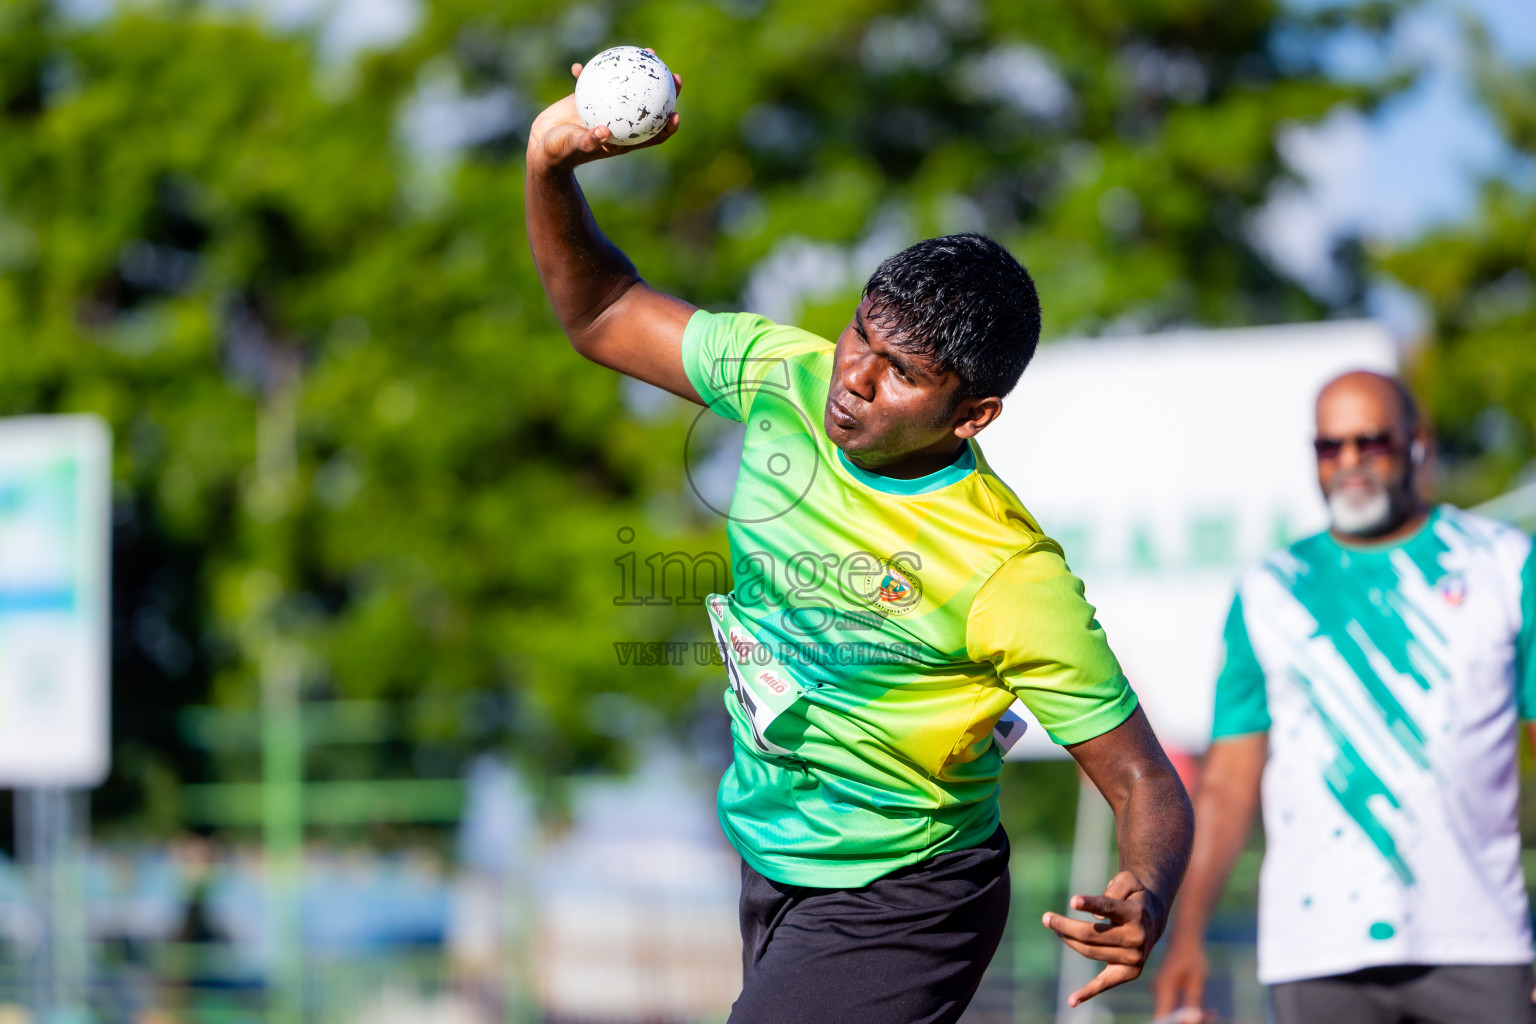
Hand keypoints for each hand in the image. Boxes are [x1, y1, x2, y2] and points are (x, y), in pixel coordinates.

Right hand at [526, 52, 682, 174]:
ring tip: (648, 51)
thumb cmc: (560, 152)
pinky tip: (581, 65)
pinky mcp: (589, 95)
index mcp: (622, 139)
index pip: (653, 134)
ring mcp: (606, 106)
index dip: (668, 126)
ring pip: (630, 86)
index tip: (676, 113)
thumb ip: (588, 141)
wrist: (542, 145)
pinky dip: (591, 70)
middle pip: (649, 105)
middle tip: (673, 74)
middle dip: (665, 91)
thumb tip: (603, 131)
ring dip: (641, 69)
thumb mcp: (573, 146)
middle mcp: (619, 121)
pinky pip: (596, 79)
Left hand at [1042, 870, 1164, 1007]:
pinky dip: (1088, 993)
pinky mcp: (1130, 972)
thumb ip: (1113, 889)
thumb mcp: (1128, 880)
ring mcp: (1135, 958)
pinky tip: (1072, 1000)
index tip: (1072, 901)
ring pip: (1091, 952)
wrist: (1154, 917)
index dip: (1091, 904)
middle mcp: (1137, 937)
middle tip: (1046, 918)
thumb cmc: (1133, 895)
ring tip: (1055, 928)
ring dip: (1068, 941)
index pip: (1109, 908)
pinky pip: (1106, 984)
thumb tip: (1094, 918)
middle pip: (1092, 934)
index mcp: (1136, 913)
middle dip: (1065, 926)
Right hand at [1151, 933, 1214, 1022]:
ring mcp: (1161, 992)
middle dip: (1189, 1022)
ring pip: (1174, 1014)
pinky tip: (1208, 1011)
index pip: (1162, 1018)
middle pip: (1169, 1018)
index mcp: (1163, 988)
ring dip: (1193, 1018)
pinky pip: (1176, 1008)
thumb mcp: (1197, 980)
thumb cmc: (1192, 956)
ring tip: (1212, 1014)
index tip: (1193, 1022)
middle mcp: (1158, 992)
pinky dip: (1191, 1012)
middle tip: (1210, 1017)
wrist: (1184, 938)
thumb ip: (1193, 1001)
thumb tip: (1192, 1021)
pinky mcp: (1166, 993)